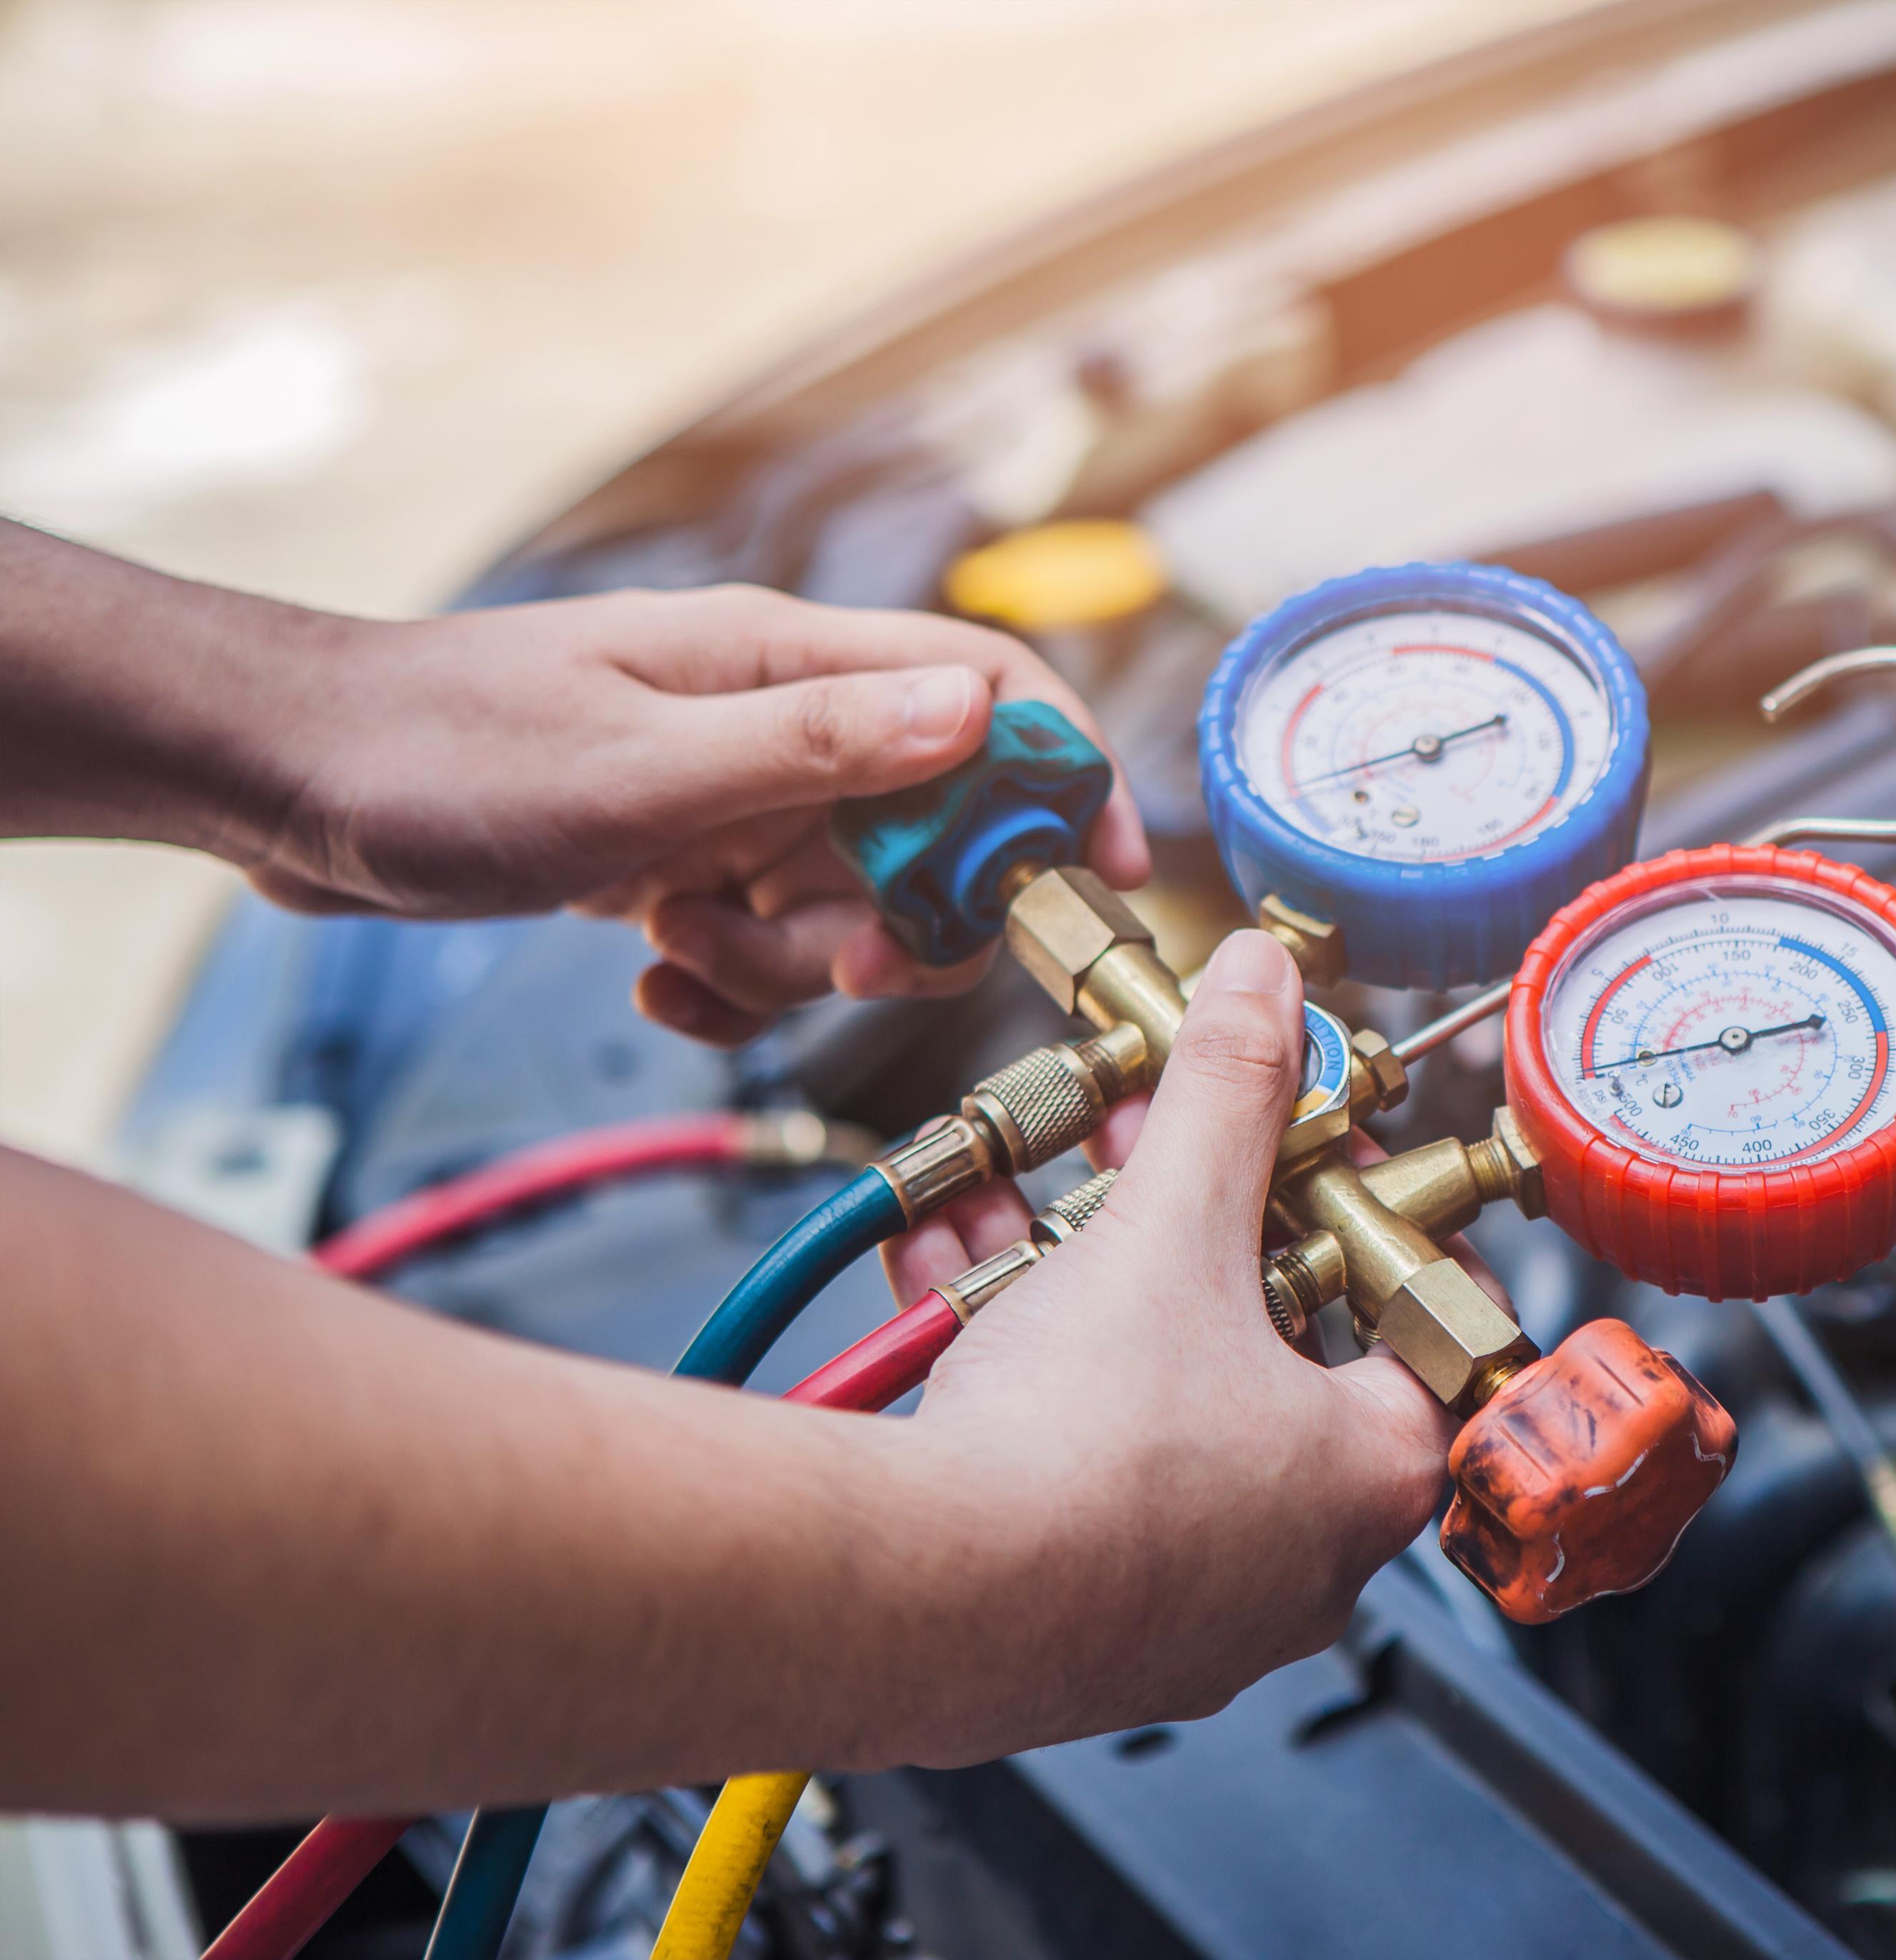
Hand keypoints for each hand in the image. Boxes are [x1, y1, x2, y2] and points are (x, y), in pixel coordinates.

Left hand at [251, 584, 1147, 1043]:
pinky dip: (730, 978)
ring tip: (678, 946)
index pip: (992, 689)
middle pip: (937, 831)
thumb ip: (819, 747)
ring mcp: (735, 792)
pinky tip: (654, 974)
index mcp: (788, 663)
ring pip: (849, 903)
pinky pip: (767, 937)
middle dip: (898, 921)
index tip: (1097, 876)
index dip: (1068, 775)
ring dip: (786, 961)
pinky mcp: (688, 855)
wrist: (288, 783)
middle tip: (830, 961)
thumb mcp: (639, 769)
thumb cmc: (441, 753)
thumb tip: (983, 714)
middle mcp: (781, 723)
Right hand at [879, 931, 1457, 1755]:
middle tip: (1147, 1154)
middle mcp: (1299, 1556)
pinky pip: (1069, 1459)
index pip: (1420, 1321)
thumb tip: (1264, 988)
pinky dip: (1020, 1362)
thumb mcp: (1169, 1227)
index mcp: (1371, 1472)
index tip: (1309, 1157)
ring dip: (1083, 1280)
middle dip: (1188, 1231)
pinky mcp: (1080, 1621)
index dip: (1363, 1216)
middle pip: (1265, 1348)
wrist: (921, 1597)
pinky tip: (951, 1269)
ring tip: (1025, 1196)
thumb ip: (1226, 1094)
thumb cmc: (1080, 1457)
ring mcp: (1188, 1599)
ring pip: (1152, 1399)